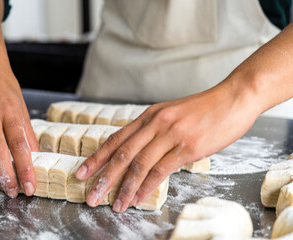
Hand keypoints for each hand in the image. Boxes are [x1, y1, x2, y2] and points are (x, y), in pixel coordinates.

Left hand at [75, 79, 261, 211]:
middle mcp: (155, 124)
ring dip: (124, 188)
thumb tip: (139, 150)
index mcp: (148, 116)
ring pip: (138, 164)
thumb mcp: (171, 113)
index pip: (115, 139)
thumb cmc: (203, 108)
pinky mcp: (187, 147)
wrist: (233, 98)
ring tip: (114, 205)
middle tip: (90, 195)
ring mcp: (170, 135)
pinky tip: (137, 198)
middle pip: (121, 154)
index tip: (81, 173)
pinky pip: (160, 170)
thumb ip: (154, 129)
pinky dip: (146, 187)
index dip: (96, 158)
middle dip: (103, 177)